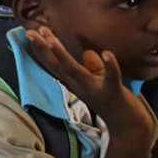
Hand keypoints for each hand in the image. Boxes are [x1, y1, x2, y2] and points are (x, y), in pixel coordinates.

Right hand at [25, 27, 157, 136]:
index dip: (41, 49)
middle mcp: (78, 86)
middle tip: (30, 31)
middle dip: (43, 48)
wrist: (127, 126)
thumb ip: (94, 67)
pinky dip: (109, 66)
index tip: (31, 32)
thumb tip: (89, 52)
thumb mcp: (100, 81)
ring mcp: (94, 89)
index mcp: (74, 82)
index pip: (53, 64)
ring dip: (62, 55)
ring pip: (75, 71)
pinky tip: (107, 53)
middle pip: (57, 65)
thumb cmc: (113, 101)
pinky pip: (111, 78)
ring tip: (52, 39)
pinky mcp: (113, 92)